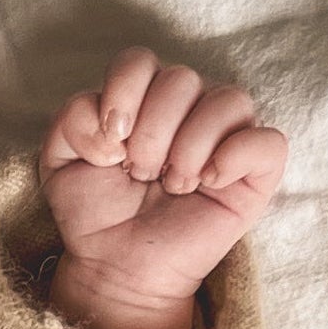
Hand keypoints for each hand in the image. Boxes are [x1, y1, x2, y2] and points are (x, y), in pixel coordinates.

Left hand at [42, 51, 287, 328]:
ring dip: (187, 149)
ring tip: (171, 186)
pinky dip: (235, 156)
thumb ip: (71, 119)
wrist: (117, 268)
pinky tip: (207, 183)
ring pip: (227, 99)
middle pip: (181, 79)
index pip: (140, 61)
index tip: (109, 148)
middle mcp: (190, 108)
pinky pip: (267, 141)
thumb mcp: (60, 161)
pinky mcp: (255, 173)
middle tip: (140, 176)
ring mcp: (227, 137)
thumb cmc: (96, 213)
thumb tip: (110, 118)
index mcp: (146, 97)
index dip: (122, 96)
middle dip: (150, 136)